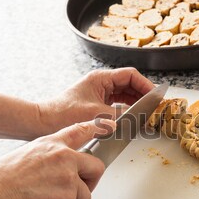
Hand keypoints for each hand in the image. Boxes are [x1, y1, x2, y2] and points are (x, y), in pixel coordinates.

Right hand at [0, 119, 115, 198]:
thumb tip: (60, 167)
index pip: (79, 131)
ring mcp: (69, 179)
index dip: (96, 127)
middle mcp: (65, 158)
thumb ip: (49, 158)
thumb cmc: (2, 181)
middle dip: (90, 182)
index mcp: (52, 145)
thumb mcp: (26, 155)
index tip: (110, 123)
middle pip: (96, 168)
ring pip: (85, 196)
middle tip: (76, 190)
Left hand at [39, 67, 154, 135]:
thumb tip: (140, 118)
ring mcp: (100, 93)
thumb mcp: (97, 115)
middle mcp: (102, 83)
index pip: (131, 76)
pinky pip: (118, 103)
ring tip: (147, 113)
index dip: (145, 85)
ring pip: (126, 94)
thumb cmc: (63, 114)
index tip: (155, 97)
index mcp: (101, 78)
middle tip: (154, 107)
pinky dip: (128, 110)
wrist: (43, 122)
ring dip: (137, 103)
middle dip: (143, 95)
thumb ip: (121, 115)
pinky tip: (134, 118)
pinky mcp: (98, 104)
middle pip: (130, 84)